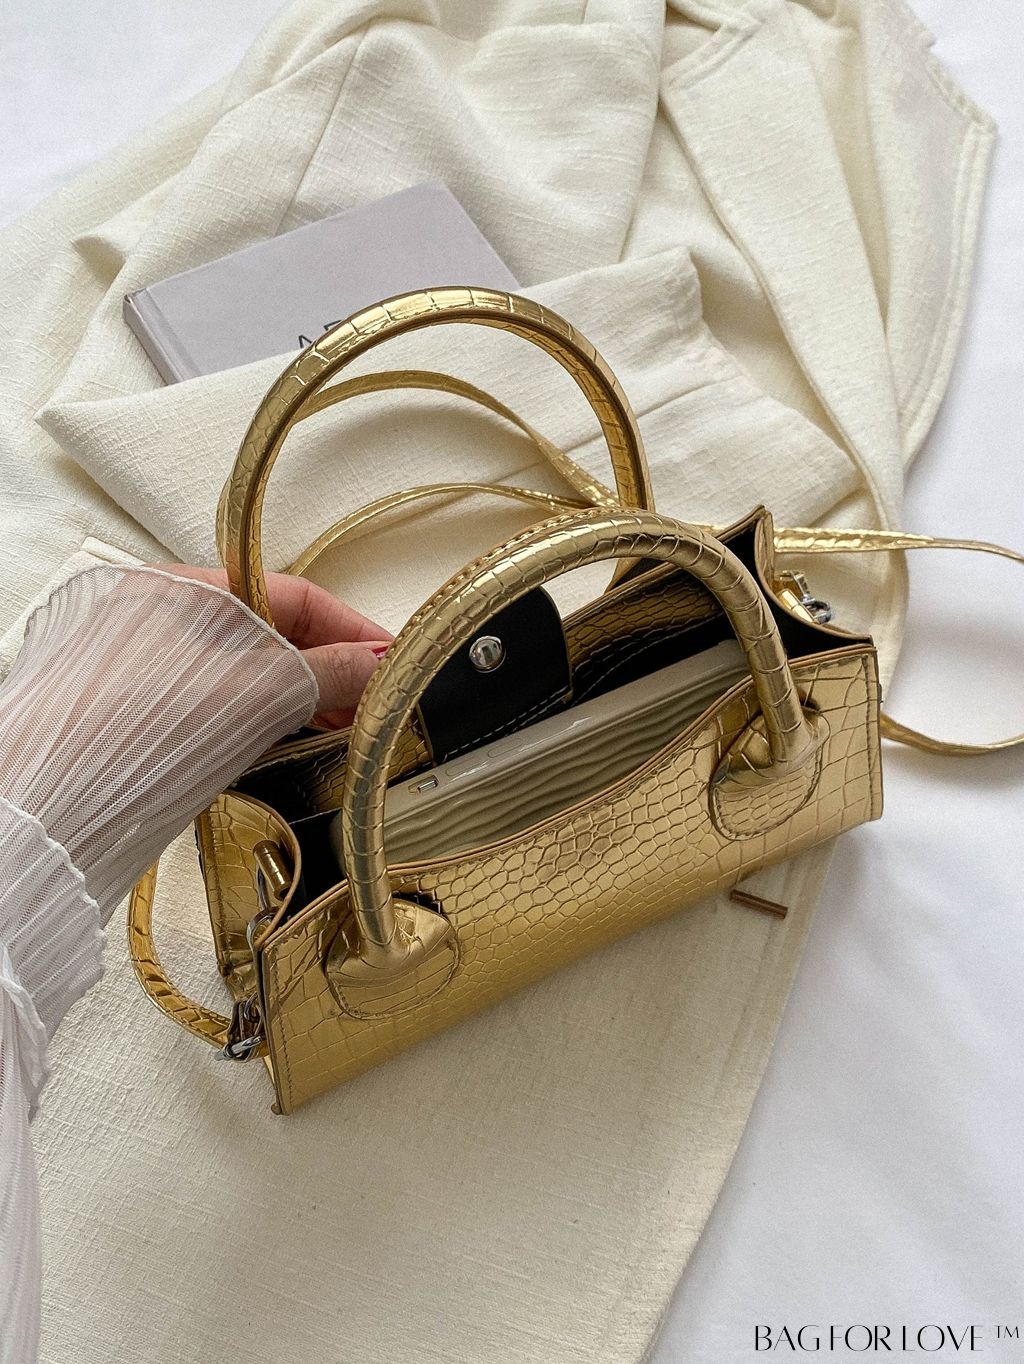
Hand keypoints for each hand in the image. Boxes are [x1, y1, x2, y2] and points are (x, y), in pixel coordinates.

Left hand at [163, 566, 391, 727]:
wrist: (64, 805)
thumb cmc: (146, 730)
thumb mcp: (259, 690)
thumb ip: (328, 673)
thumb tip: (382, 664)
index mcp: (187, 589)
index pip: (294, 596)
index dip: (352, 629)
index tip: (397, 657)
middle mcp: (172, 620)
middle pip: (278, 633)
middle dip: (336, 665)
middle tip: (383, 698)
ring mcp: (164, 669)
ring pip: (259, 671)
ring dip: (310, 696)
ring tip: (354, 723)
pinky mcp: (160, 715)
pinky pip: (236, 701)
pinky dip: (276, 716)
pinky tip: (306, 738)